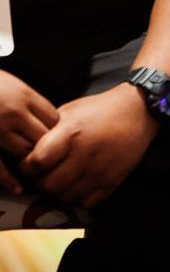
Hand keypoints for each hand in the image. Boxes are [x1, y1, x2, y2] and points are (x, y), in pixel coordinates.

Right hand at [0, 71, 58, 194]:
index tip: (57, 136)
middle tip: (49, 156)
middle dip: (47, 148)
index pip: (54, 118)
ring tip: (34, 168)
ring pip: (26, 152)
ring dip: (30, 161)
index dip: (57, 130)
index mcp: (24, 96)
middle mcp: (14, 113)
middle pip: (44, 137)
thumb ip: (28, 100)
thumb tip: (49, 119)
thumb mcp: (11, 84)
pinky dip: (9, 179)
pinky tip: (18, 187)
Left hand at [19, 85, 158, 207]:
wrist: (139, 111)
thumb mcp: (70, 112)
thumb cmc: (100, 109)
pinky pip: (88, 202)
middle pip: (50, 184)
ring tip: (64, 180)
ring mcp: (101, 169)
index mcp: (71, 133)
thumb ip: (49, 133)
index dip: (28, 166)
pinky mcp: (114, 180)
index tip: (31, 164)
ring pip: (67, 196)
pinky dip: (80, 197)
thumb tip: (30, 153)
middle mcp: (86, 153)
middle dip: (43, 181)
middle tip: (46, 174)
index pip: (38, 162)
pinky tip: (81, 184)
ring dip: (60, 191)